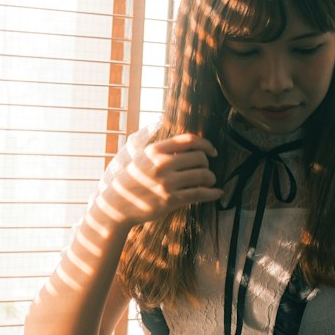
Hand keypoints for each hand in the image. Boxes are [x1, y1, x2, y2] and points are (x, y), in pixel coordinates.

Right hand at [94, 133, 222, 229]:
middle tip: (205, 169)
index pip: (189, 140)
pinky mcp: (170, 200)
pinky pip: (199, 194)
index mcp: (155, 150)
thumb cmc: (131, 180)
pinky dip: (212, 193)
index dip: (206, 144)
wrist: (116, 205)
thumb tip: (169, 128)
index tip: (212, 151)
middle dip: (207, 163)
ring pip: (203, 175)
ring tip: (210, 181)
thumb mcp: (140, 156)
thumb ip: (157, 144)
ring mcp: (166, 183)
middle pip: (200, 157)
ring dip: (211, 178)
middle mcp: (162, 164)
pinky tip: (217, 193)